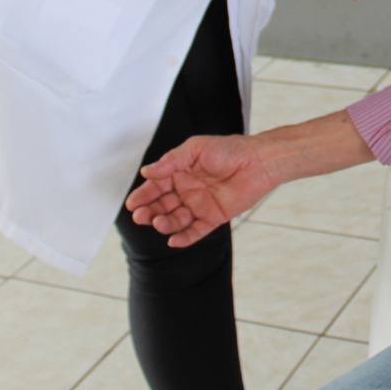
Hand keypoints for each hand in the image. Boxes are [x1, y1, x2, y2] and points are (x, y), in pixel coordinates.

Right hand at [124, 134, 274, 247]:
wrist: (259, 161)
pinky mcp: (214, 217)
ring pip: (176, 220)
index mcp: (180, 172)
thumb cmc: (229, 150)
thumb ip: (171, 161)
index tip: (132, 204)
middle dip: (150, 212)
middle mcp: (187, 190)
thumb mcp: (196, 148)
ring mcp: (200, 205)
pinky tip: (174, 241)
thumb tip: (147, 172)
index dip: (143, 195)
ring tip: (158, 223)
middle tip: (140, 216)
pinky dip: (185, 238)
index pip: (156, 186)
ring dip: (165, 224)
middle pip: (162, 205)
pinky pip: (196, 231)